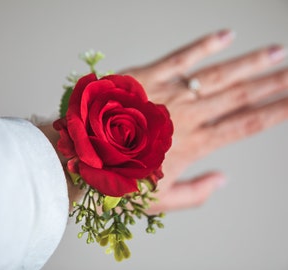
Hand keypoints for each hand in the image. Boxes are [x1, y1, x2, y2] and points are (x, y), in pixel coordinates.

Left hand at [122, 29, 287, 212]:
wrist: (78, 160)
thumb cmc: (118, 182)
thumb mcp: (161, 200)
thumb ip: (197, 193)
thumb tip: (226, 179)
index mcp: (193, 146)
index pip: (245, 125)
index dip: (276, 111)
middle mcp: (186, 117)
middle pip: (239, 97)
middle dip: (273, 83)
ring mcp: (166, 95)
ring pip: (217, 76)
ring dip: (250, 64)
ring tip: (276, 53)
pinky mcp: (145, 78)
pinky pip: (179, 59)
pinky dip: (203, 46)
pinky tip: (226, 35)